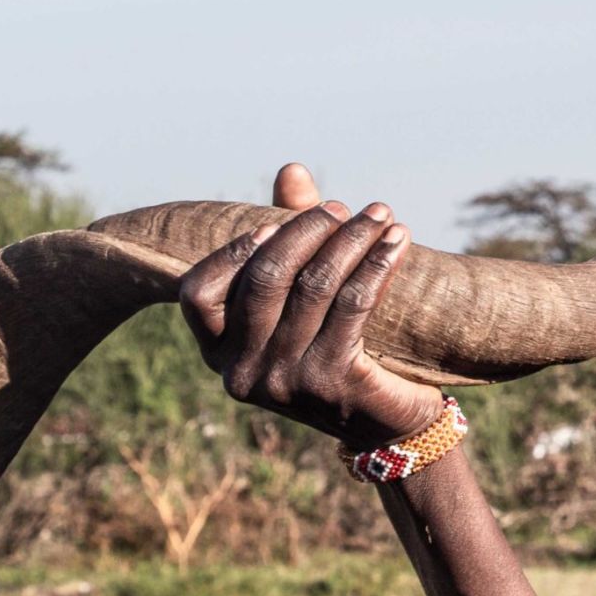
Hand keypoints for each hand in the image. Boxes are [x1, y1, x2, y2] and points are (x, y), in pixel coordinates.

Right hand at [179, 162, 444, 450]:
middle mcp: (243, 373)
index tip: (271, 224)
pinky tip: (397, 242)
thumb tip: (291, 169)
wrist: (388, 426)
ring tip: (380, 214)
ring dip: (352, 239)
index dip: (231, 251)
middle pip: (265, 278)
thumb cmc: (336, 351)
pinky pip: (355, 302)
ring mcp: (286, 381)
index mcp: (220, 355)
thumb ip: (289, 235)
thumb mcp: (303, 300)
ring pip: (315, 285)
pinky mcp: (334, 382)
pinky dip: (378, 263)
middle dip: (305, 230)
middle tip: (341, 208)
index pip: (197, 294)